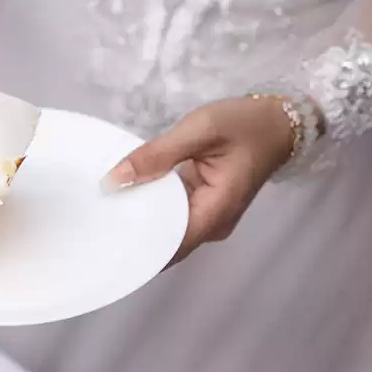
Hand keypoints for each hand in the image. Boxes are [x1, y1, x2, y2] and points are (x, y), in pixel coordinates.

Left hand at [102, 96, 296, 265]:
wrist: (280, 121)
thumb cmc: (245, 124)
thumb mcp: (200, 130)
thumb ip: (156, 155)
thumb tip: (113, 181)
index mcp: (214, 213)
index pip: (168, 247)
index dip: (135, 250)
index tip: (101, 243)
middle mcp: (211, 226)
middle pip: (164, 245)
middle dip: (130, 238)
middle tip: (90, 227)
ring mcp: (207, 219)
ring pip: (166, 232)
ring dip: (138, 224)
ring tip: (98, 217)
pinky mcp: (201, 207)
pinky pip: (171, 217)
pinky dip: (149, 210)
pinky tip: (123, 202)